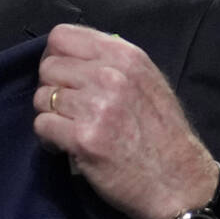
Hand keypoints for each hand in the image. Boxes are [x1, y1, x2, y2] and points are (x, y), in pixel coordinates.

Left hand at [32, 24, 219, 218]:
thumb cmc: (163, 134)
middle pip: (48, 67)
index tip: (62, 77)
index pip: (63, 36)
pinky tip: (66, 146)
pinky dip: (48, 138)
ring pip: (41, 97)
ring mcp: (96, 106)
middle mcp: (111, 75)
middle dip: (51, 88)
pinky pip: (42, 125)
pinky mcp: (83, 138)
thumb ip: (112, 64)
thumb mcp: (148, 82)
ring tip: (69, 129)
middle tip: (67, 109)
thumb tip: (71, 56)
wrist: (179, 181)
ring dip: (50, 115)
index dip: (54, 57)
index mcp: (126, 56)